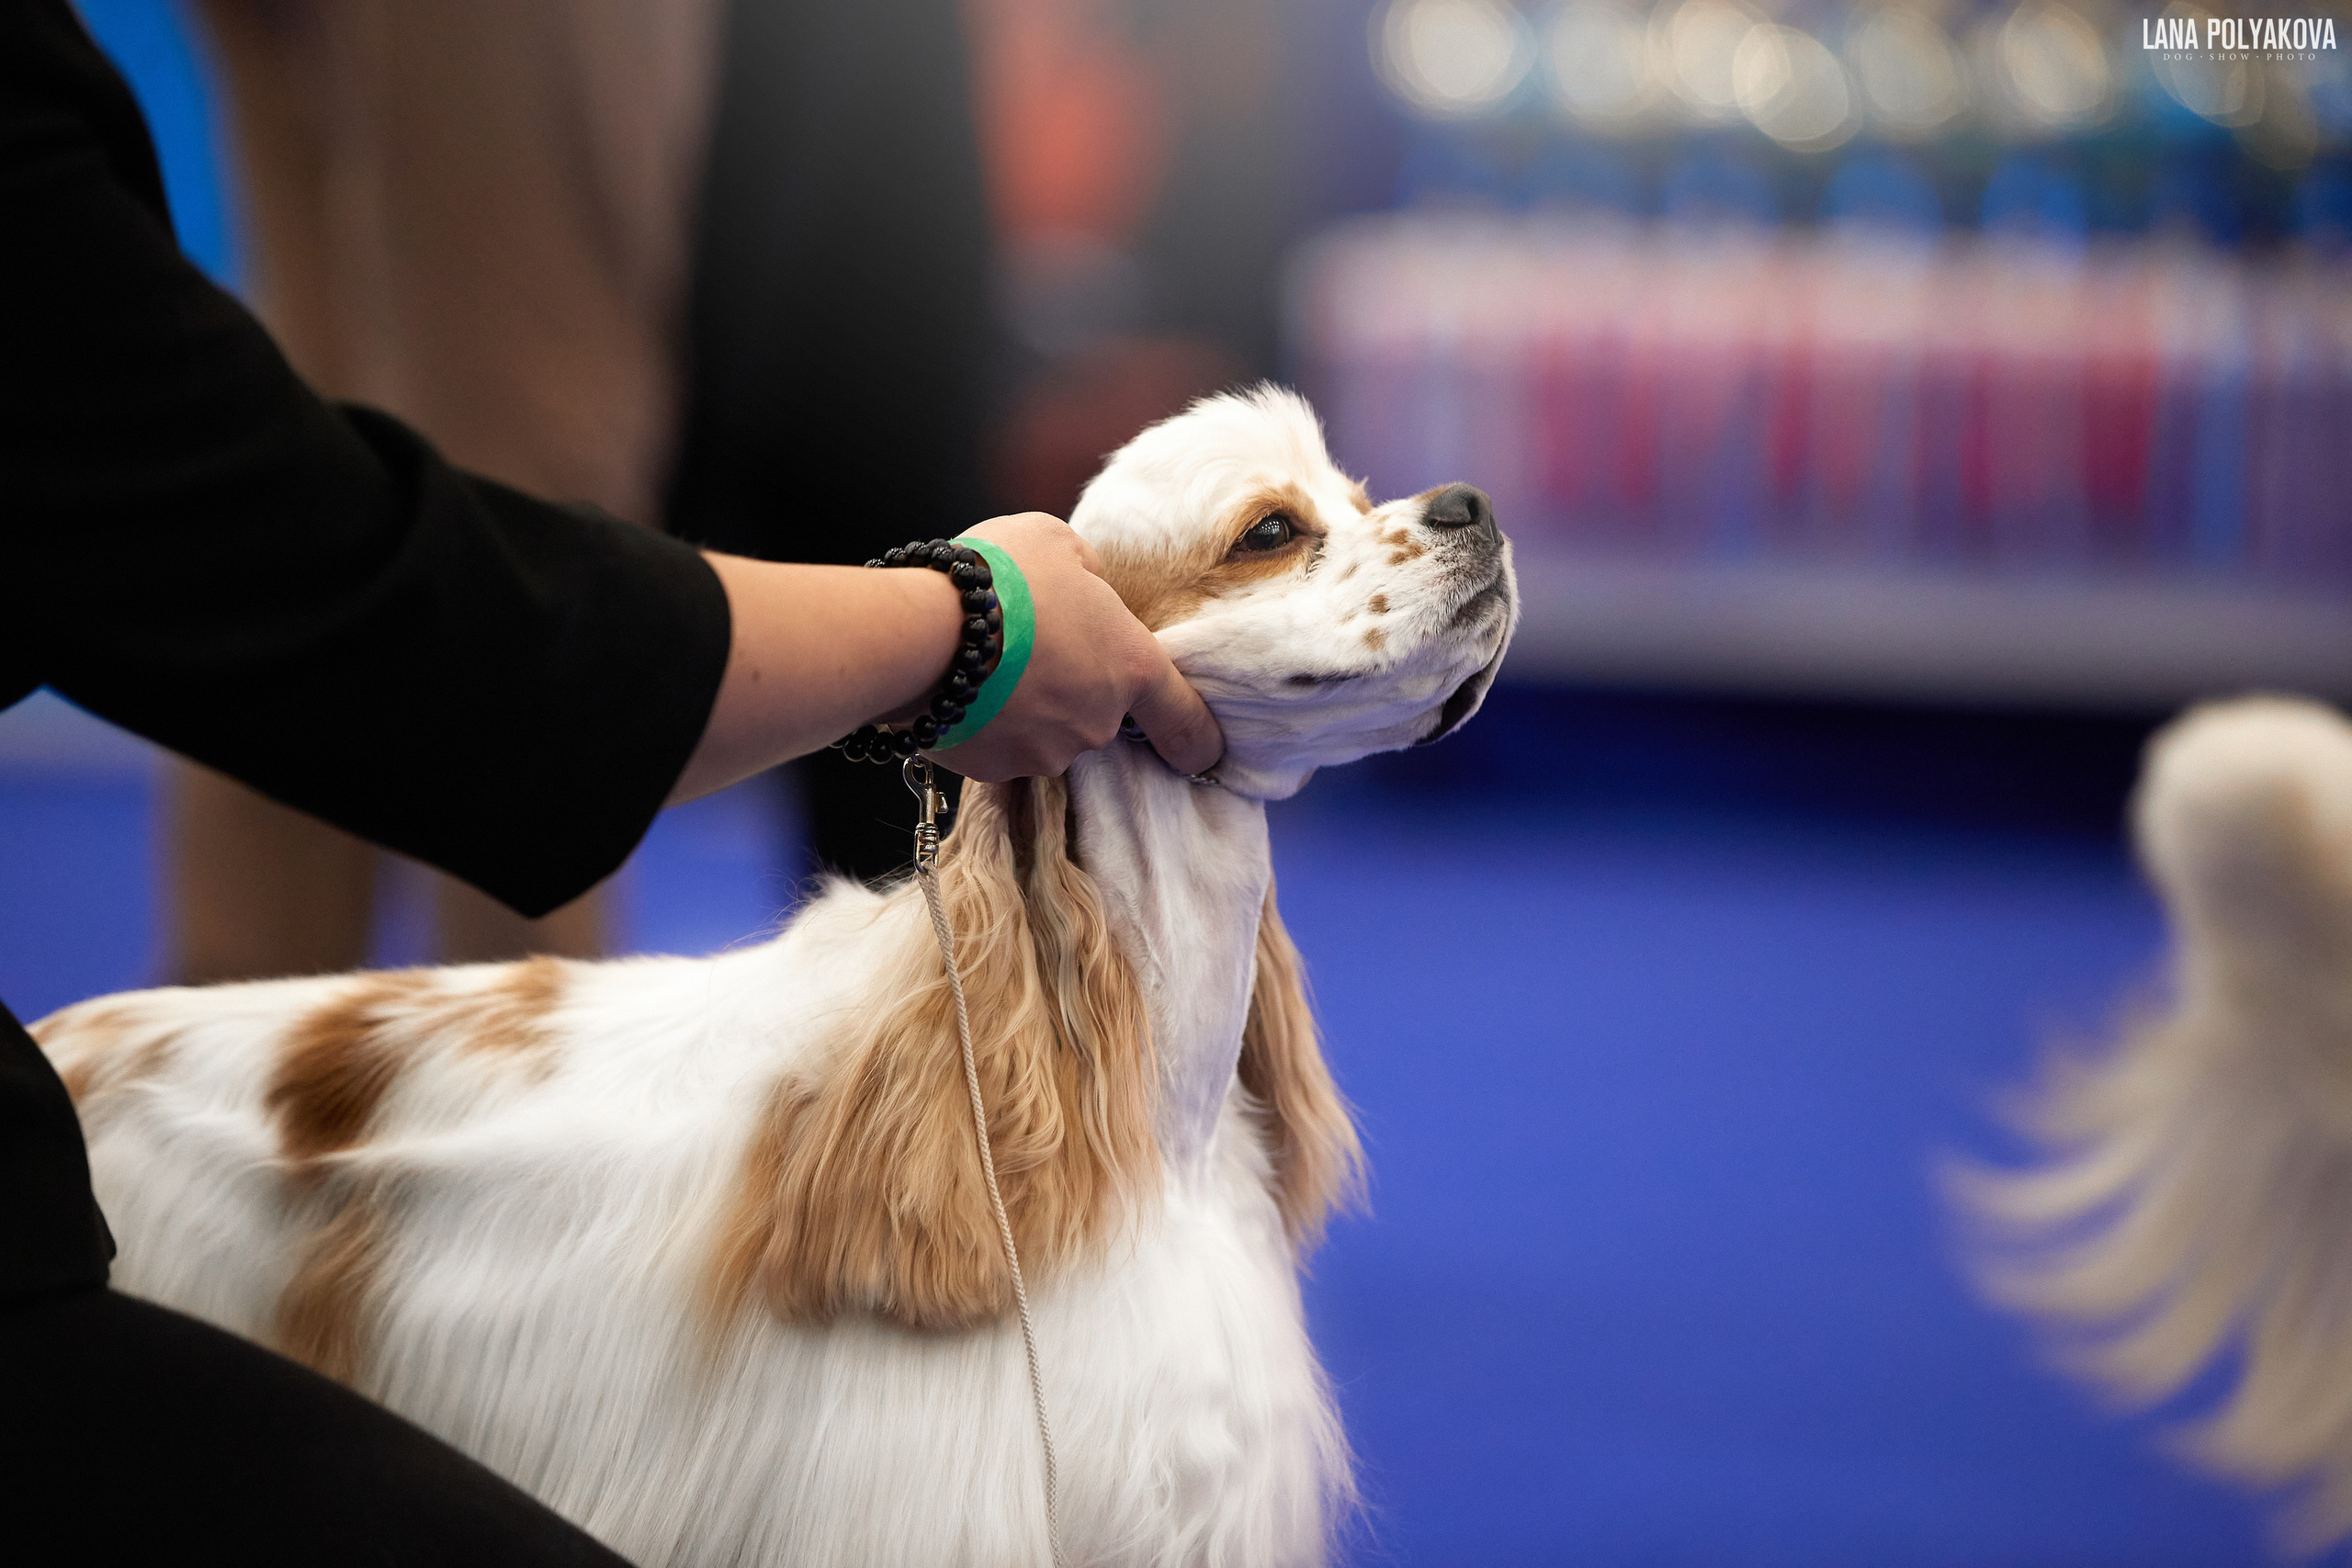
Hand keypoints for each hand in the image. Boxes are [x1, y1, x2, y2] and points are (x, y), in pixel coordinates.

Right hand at [931, 513, 1222, 781]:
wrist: (922, 631)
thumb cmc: (1001, 576)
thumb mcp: (1061, 544)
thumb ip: (1089, 576)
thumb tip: (1086, 591)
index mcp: (1131, 667)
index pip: (1184, 719)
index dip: (1196, 738)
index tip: (1202, 754)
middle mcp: (1097, 722)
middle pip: (1099, 713)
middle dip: (1074, 686)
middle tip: (1033, 643)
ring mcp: (1046, 752)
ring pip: (1048, 732)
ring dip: (1029, 706)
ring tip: (990, 662)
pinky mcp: (994, 771)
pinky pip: (1002, 748)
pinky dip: (989, 725)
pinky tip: (964, 687)